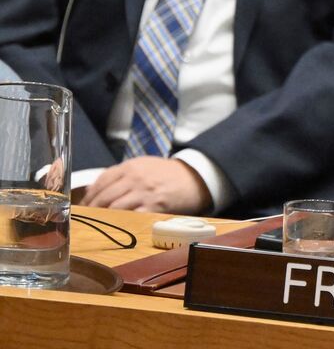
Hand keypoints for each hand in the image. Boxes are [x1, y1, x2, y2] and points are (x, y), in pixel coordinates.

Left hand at [81, 157, 211, 214]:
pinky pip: (132, 216)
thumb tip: (92, 189)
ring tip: (97, 223)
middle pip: (104, 196)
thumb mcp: (142, 165)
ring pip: (114, 207)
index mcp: (130, 166)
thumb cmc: (165, 173)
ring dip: (103, 217)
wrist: (194, 178)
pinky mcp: (155, 207)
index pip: (101, 181)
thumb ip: (118, 174)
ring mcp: (145, 193)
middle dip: (92, 209)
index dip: (88, 196)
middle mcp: (135, 178)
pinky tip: (116, 225)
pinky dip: (121, 222)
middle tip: (85, 218)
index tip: (83, 206)